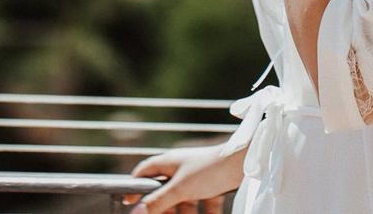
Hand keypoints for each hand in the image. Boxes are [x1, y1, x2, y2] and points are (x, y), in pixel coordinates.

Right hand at [121, 142, 245, 212]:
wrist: (245, 163)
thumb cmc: (210, 169)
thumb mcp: (180, 189)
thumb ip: (158, 202)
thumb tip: (135, 212)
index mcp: (168, 163)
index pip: (144, 173)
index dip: (135, 187)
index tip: (127, 203)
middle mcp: (180, 168)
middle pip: (164, 192)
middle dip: (163, 209)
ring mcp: (196, 177)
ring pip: (184, 201)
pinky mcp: (212, 185)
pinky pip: (203, 203)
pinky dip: (204, 213)